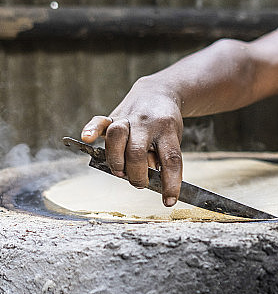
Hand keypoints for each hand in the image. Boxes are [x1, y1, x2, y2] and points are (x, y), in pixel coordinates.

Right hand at [81, 77, 183, 205]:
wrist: (158, 92)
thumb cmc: (165, 125)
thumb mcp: (174, 140)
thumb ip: (163, 159)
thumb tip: (149, 178)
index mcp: (168, 130)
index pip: (171, 160)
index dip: (170, 183)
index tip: (169, 201)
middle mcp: (147, 123)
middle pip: (137, 151)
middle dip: (136, 174)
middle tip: (139, 182)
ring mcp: (129, 118)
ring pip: (117, 136)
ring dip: (116, 159)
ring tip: (120, 171)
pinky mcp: (114, 115)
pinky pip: (99, 121)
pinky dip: (91, 130)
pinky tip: (87, 139)